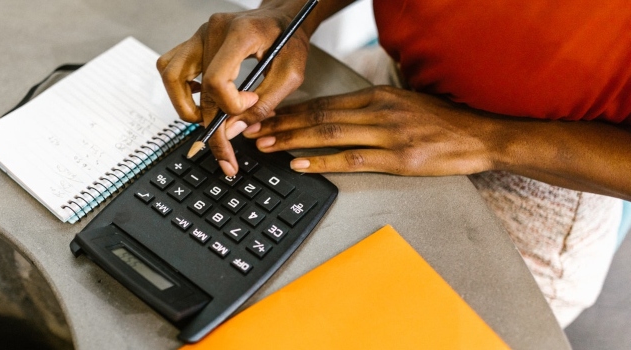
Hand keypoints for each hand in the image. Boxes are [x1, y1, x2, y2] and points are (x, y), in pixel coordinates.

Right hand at [156, 5, 311, 175]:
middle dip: (212, 127)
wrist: (283, 16)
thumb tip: (232, 132)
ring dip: (185, 107)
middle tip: (225, 155)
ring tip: (207, 122)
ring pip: (171, 76)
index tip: (249, 105)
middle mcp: (213, 30)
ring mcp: (199, 34)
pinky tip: (200, 98)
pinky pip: (170, 67)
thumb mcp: (290, 74)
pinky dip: (180, 89)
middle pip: (198, 88)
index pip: (217, 80)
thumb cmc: (289, 40)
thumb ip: (264, 104)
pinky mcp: (194, 41)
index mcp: (240, 34)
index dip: (230, 105)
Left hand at [243, 86, 501, 175]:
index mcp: (378, 96)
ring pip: (330, 134)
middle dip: (282, 123)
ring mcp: (389, 135)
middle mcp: (379, 111)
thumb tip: (337, 115)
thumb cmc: (441, 122)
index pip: (324, 102)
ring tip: (267, 145)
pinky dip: (322, 161)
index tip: (267, 116)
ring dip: (293, 140)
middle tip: (253, 130)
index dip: (291, 110)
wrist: (480, 137)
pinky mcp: (399, 159)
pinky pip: (353, 160)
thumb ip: (371, 107)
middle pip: (320, 116)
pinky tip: (300, 163)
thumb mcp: (404, 102)